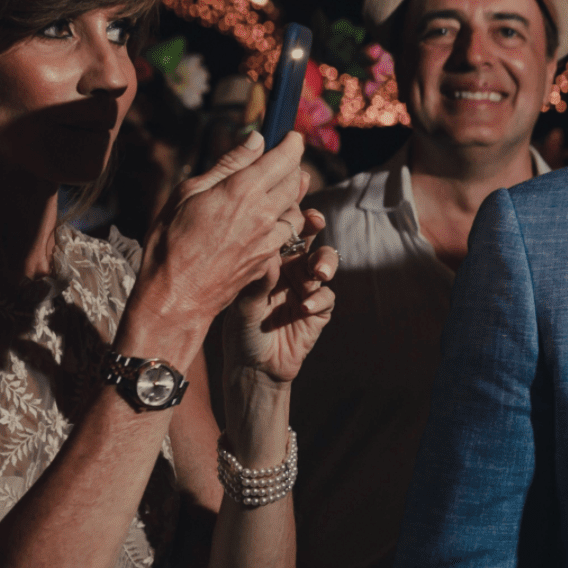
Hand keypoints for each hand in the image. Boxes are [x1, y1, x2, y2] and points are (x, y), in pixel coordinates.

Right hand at [129, 132, 312, 342]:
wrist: (176, 295)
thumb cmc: (170, 242)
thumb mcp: (188, 193)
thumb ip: (228, 164)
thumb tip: (255, 139)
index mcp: (242, 191)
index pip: (284, 158)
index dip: (292, 144)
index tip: (292, 136)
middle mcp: (263, 214)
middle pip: (295, 181)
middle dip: (293, 166)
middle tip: (284, 158)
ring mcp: (270, 239)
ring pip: (296, 208)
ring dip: (291, 194)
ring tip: (276, 187)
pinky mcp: (270, 259)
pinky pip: (287, 233)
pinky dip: (283, 220)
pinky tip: (266, 219)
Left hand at [224, 207, 338, 384]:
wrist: (253, 367)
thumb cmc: (240, 331)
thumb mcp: (242, 302)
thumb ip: (258, 278)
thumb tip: (270, 251)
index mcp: (269, 258)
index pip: (281, 226)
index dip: (290, 210)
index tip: (293, 199)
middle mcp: (290, 267)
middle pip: (309, 235)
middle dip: (314, 224)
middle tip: (314, 221)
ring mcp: (307, 287)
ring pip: (325, 261)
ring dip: (324, 262)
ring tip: (317, 273)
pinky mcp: (320, 310)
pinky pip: (327, 296)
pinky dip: (318, 299)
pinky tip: (305, 307)